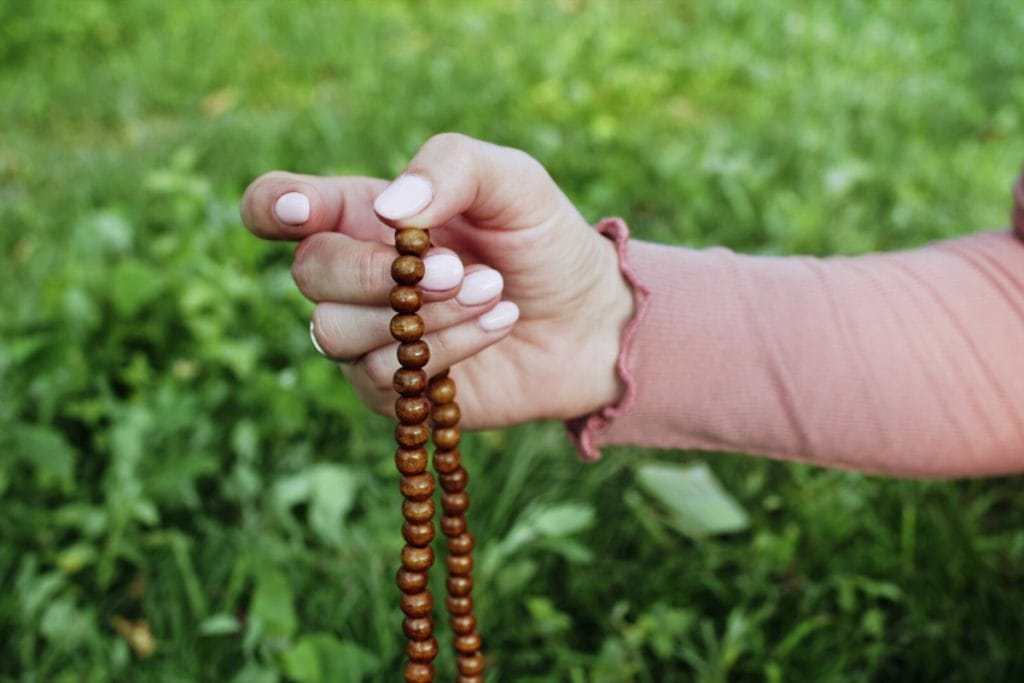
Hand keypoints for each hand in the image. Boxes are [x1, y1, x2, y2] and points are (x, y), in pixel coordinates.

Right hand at [240, 133, 632, 428]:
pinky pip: (380, 375)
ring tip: (493, 293)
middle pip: (308, 271)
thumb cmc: (543, 242)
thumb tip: (388, 208)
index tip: (301, 212)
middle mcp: (355, 274)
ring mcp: (367, 334)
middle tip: (453, 269)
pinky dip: (445, 349)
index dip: (271, 206)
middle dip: (375, 272)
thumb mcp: (514, 182)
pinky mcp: (391, 388)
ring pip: (336, 330)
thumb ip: (452, 167)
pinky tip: (497, 325)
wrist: (588, 320)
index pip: (278, 205)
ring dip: (421, 315)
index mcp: (365, 212)